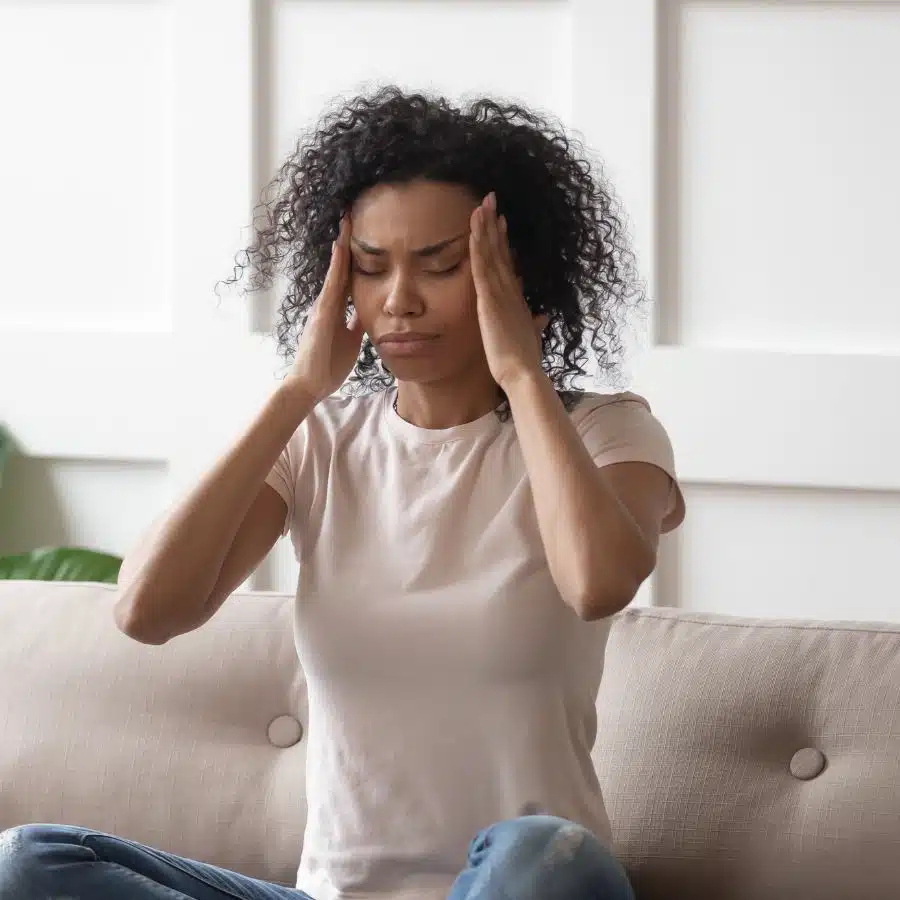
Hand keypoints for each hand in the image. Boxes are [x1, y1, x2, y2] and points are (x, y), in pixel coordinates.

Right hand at [286, 217, 363, 403]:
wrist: (309, 384)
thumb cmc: (328, 364)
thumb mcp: (351, 338)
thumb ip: (356, 321)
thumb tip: (370, 308)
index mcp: (336, 308)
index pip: (348, 275)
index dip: (355, 254)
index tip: (362, 232)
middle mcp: (327, 303)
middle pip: (340, 266)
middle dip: (346, 241)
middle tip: (352, 213)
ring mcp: (322, 307)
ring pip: (335, 271)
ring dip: (341, 247)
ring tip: (347, 221)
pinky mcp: (321, 316)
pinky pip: (331, 287)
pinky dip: (336, 268)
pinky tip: (340, 250)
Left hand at [469, 193, 547, 390]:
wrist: (523, 373)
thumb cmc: (524, 361)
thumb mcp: (530, 337)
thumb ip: (534, 324)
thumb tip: (541, 317)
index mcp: (517, 299)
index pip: (508, 264)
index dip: (504, 242)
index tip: (500, 222)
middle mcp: (510, 291)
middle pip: (500, 252)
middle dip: (495, 225)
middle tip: (491, 201)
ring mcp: (500, 294)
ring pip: (491, 254)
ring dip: (485, 228)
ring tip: (481, 204)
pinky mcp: (490, 300)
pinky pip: (482, 267)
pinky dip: (478, 246)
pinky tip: (474, 229)